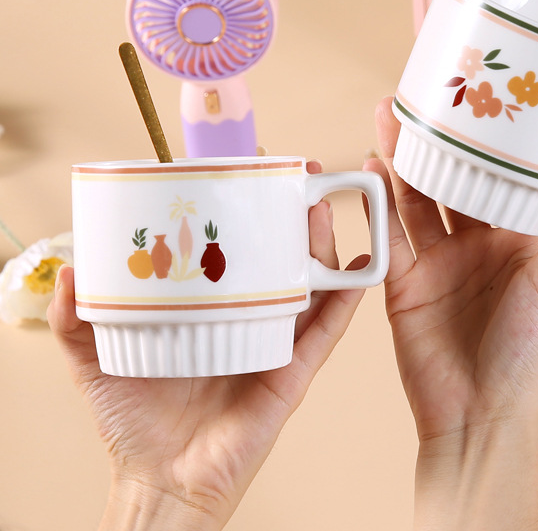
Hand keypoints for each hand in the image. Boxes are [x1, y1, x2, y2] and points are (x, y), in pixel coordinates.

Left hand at [48, 161, 366, 530]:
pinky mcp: (294, 372)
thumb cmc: (133, 420)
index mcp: (213, 306)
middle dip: (295, 213)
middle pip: (283, 254)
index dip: (249, 207)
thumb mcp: (94, 357)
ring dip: (322, 244)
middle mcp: (250, 315)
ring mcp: (276, 341)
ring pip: (312, 282)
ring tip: (317, 209)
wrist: (160, 480)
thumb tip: (68, 269)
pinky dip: (349, 298)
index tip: (254, 166)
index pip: (236, 246)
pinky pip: (328, 331)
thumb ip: (76, 315)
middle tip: (299, 177)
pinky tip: (361, 268)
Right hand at [365, 97, 537, 529]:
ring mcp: (439, 260)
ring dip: (404, 159)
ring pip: (416, 197)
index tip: (485, 99)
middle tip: (428, 97)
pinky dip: (379, 201)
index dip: (492, 141)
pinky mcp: (405, 280)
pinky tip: (372, 167)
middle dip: (440, 141)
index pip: (503, 176)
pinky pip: (389, 233)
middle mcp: (476, 243)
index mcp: (516, 238)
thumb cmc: (528, 352)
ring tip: (393, 116)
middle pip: (453, 179)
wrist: (480, 413)